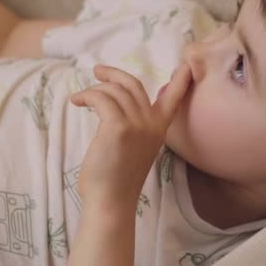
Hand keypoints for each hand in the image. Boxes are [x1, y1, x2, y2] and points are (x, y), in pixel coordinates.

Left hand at [70, 63, 191, 210]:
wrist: (110, 201)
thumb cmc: (116, 178)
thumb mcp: (133, 148)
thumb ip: (134, 127)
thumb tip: (115, 104)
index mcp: (159, 129)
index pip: (174, 98)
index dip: (181, 79)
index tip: (188, 64)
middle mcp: (152, 124)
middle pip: (133, 84)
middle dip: (114, 74)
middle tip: (98, 71)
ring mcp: (137, 125)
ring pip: (114, 91)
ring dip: (94, 89)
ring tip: (80, 98)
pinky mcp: (118, 128)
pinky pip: (101, 99)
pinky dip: (87, 96)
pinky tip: (77, 102)